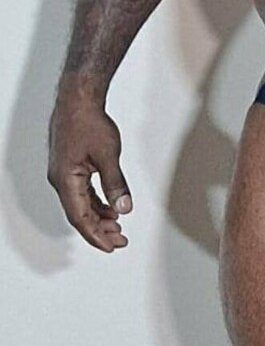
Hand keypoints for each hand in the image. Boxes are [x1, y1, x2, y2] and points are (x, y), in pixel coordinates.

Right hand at [47, 89, 132, 251]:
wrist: (77, 98)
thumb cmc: (88, 122)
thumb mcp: (108, 155)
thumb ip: (115, 184)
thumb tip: (123, 209)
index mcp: (66, 180)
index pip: (80, 217)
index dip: (95, 235)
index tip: (111, 247)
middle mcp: (60, 180)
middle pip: (80, 214)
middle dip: (100, 230)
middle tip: (120, 241)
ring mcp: (63, 174)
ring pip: (81, 205)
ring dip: (98, 217)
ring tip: (117, 228)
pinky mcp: (69, 167)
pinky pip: (81, 193)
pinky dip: (95, 203)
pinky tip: (109, 209)